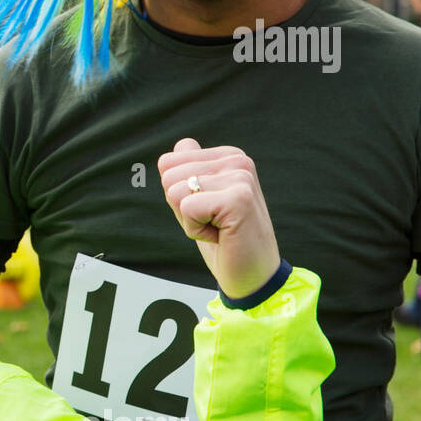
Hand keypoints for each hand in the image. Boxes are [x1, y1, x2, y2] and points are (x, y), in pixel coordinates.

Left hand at [158, 139, 280, 299]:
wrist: (252, 276)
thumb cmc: (225, 240)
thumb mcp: (202, 200)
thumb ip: (191, 170)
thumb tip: (182, 144)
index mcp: (228, 156)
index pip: (168, 162)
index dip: (178, 195)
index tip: (207, 210)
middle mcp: (238, 160)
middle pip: (168, 175)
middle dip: (181, 208)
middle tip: (213, 223)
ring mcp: (241, 177)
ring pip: (175, 192)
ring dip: (189, 220)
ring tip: (218, 229)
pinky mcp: (239, 198)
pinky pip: (187, 208)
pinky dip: (196, 230)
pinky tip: (222, 236)